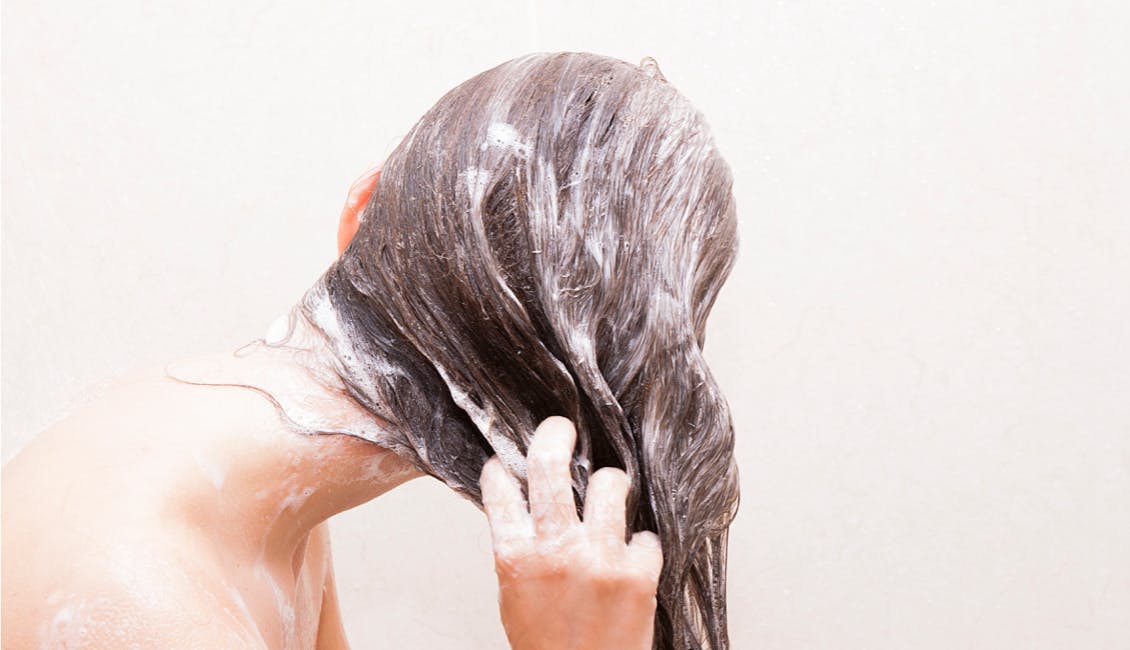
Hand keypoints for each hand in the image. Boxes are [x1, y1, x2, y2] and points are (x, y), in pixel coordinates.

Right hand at [480, 416, 662, 649]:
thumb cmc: (547, 647)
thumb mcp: (515, 597)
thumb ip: (520, 551)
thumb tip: (524, 507)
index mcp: (516, 558)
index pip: (500, 490)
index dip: (501, 469)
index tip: (506, 461)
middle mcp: (556, 551)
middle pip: (550, 465)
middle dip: (555, 435)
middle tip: (561, 428)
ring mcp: (600, 559)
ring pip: (609, 483)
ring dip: (610, 483)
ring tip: (611, 491)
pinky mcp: (638, 575)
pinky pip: (646, 535)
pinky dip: (642, 545)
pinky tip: (634, 557)